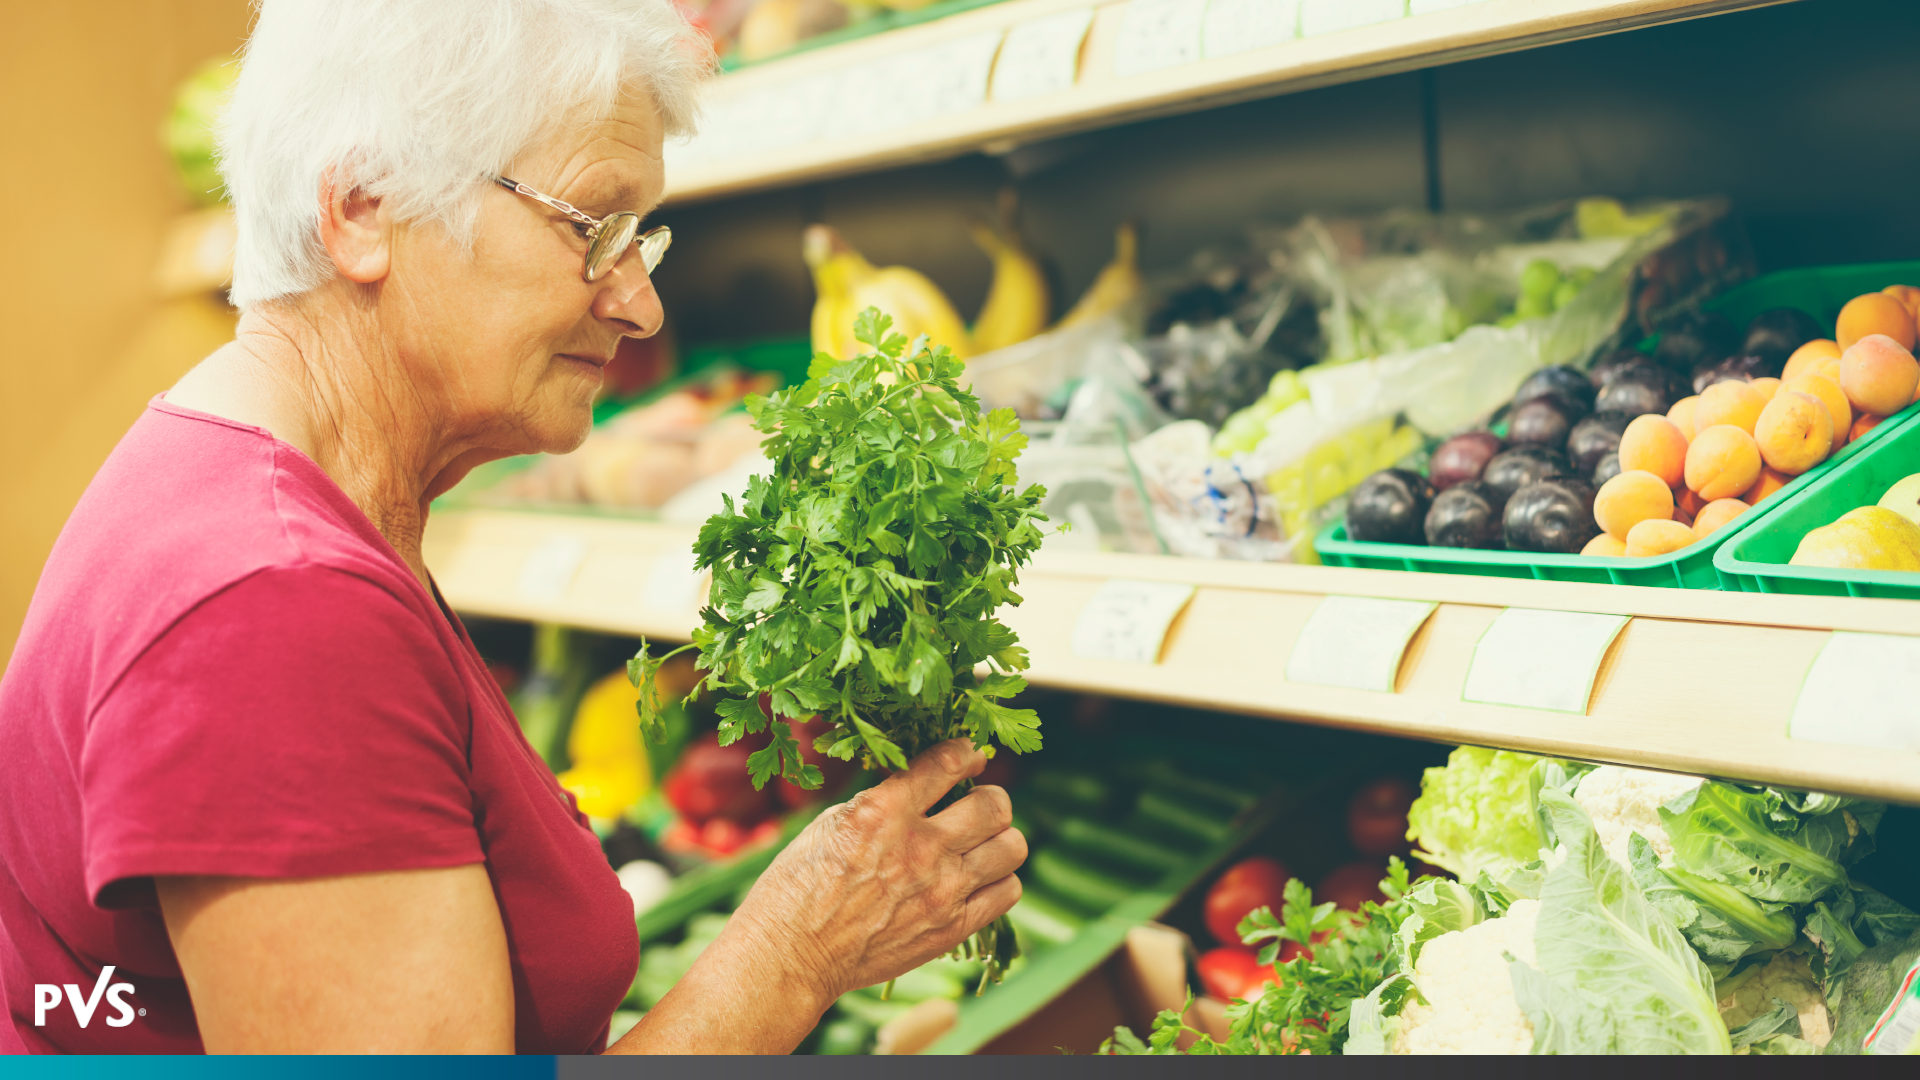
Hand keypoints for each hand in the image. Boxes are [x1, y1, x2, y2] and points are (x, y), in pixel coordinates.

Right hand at [734, 738, 1027, 1001]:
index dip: (967, 752)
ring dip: (1000, 839)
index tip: (969, 755)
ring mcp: (942, 890)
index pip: (949, 762)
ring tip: (982, 844)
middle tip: (977, 806)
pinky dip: (999, 882)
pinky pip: (1007, 893)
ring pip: (1012, 848)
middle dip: (990, 799)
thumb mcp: (832, 822)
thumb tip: (921, 785)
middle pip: (995, 805)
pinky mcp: (951, 928)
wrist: (792, 954)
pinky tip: (977, 880)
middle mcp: (921, 847)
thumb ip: (883, 802)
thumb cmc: (799, 885)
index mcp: (884, 811)